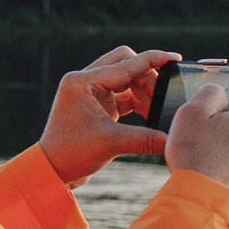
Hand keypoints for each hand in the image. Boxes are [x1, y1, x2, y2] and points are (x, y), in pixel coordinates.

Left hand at [38, 46, 176, 186]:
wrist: (52, 170)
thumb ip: (145, 138)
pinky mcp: (98, 104)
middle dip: (148, 77)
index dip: (152, 59)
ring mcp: (91, 92)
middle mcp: (85, 81)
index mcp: (82, 81)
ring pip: (127, 79)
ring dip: (144, 90)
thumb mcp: (111, 143)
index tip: (175, 57)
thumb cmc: (71, 153)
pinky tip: (151, 113)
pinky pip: (124, 94)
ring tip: (158, 107)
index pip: (125, 63)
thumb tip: (173, 139)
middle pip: (126, 64)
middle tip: (165, 95)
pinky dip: (139, 101)